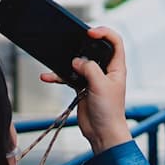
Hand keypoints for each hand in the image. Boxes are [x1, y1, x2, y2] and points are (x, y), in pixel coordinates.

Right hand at [41, 25, 131, 152]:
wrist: (102, 132)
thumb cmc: (109, 111)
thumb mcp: (101, 86)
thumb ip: (89, 69)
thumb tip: (77, 61)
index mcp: (117, 67)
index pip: (114, 42)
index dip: (104, 33)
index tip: (90, 32)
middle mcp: (106, 70)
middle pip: (95, 50)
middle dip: (83, 44)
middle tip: (72, 42)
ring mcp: (93, 79)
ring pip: (79, 63)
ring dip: (67, 62)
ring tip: (57, 61)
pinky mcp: (82, 87)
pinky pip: (69, 77)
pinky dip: (59, 76)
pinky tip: (48, 76)